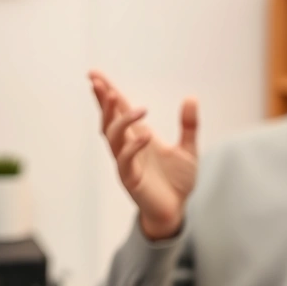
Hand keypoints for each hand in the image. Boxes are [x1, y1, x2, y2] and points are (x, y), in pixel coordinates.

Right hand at [89, 70, 197, 240]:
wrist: (176, 210)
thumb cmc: (177, 181)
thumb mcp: (189, 149)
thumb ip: (189, 125)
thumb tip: (191, 97)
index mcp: (138, 137)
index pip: (119, 111)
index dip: (107, 93)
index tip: (95, 75)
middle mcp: (128, 148)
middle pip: (108, 121)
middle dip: (103, 103)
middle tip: (100, 84)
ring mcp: (127, 164)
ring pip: (113, 139)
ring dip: (122, 121)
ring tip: (141, 108)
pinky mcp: (131, 180)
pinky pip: (126, 162)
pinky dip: (133, 148)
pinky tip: (146, 135)